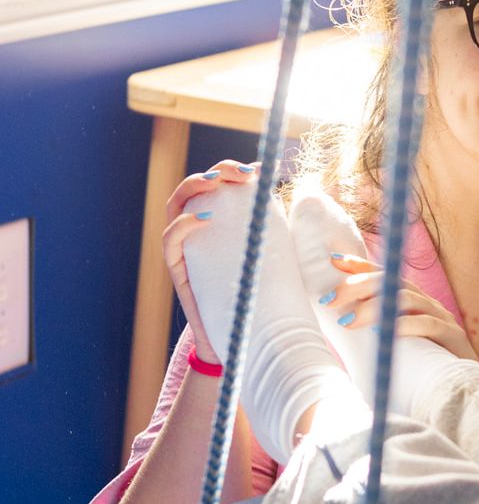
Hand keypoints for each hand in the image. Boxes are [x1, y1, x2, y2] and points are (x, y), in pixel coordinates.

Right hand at [162, 160, 258, 362]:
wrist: (242, 334)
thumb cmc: (256, 289)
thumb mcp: (265, 253)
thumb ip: (268, 229)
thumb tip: (283, 198)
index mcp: (218, 221)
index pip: (218, 185)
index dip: (234, 170)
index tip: (260, 168)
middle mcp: (196, 229)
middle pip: (196, 188)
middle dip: (217, 171)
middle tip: (243, 171)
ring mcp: (184, 248)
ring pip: (176, 206)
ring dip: (194, 186)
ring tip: (217, 180)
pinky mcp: (178, 270)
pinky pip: (170, 240)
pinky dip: (183, 223)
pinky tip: (203, 216)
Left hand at [324, 256, 478, 363]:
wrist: (464, 391)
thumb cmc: (422, 373)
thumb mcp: (392, 350)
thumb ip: (372, 337)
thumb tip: (338, 327)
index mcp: (413, 303)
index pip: (386, 275)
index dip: (361, 265)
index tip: (335, 260)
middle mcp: (427, 304)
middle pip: (393, 281)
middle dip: (359, 285)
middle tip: (330, 299)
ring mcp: (442, 317)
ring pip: (408, 299)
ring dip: (374, 307)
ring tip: (348, 321)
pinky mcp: (453, 337)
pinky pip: (428, 325)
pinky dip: (404, 326)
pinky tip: (383, 332)